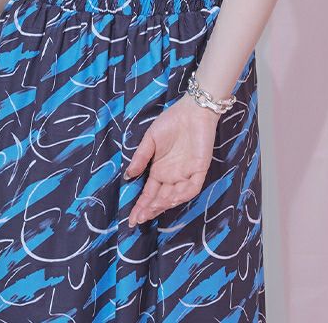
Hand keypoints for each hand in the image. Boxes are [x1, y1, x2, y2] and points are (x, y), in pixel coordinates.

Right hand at [126, 92, 219, 227]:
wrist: (192, 110)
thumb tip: (128, 176)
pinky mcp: (199, 170)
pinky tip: (171, 198)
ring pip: (175, 196)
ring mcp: (186, 174)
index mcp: (159, 171)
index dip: (140, 206)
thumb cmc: (171, 122)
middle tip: (139, 218)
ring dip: (164, 204)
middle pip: (160, 199)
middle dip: (150, 210)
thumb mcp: (150, 139)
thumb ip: (140, 158)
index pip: (149, 193)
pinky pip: (192, 188)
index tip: (131, 219)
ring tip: (152, 208)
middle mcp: (172, 176)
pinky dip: (182, 194)